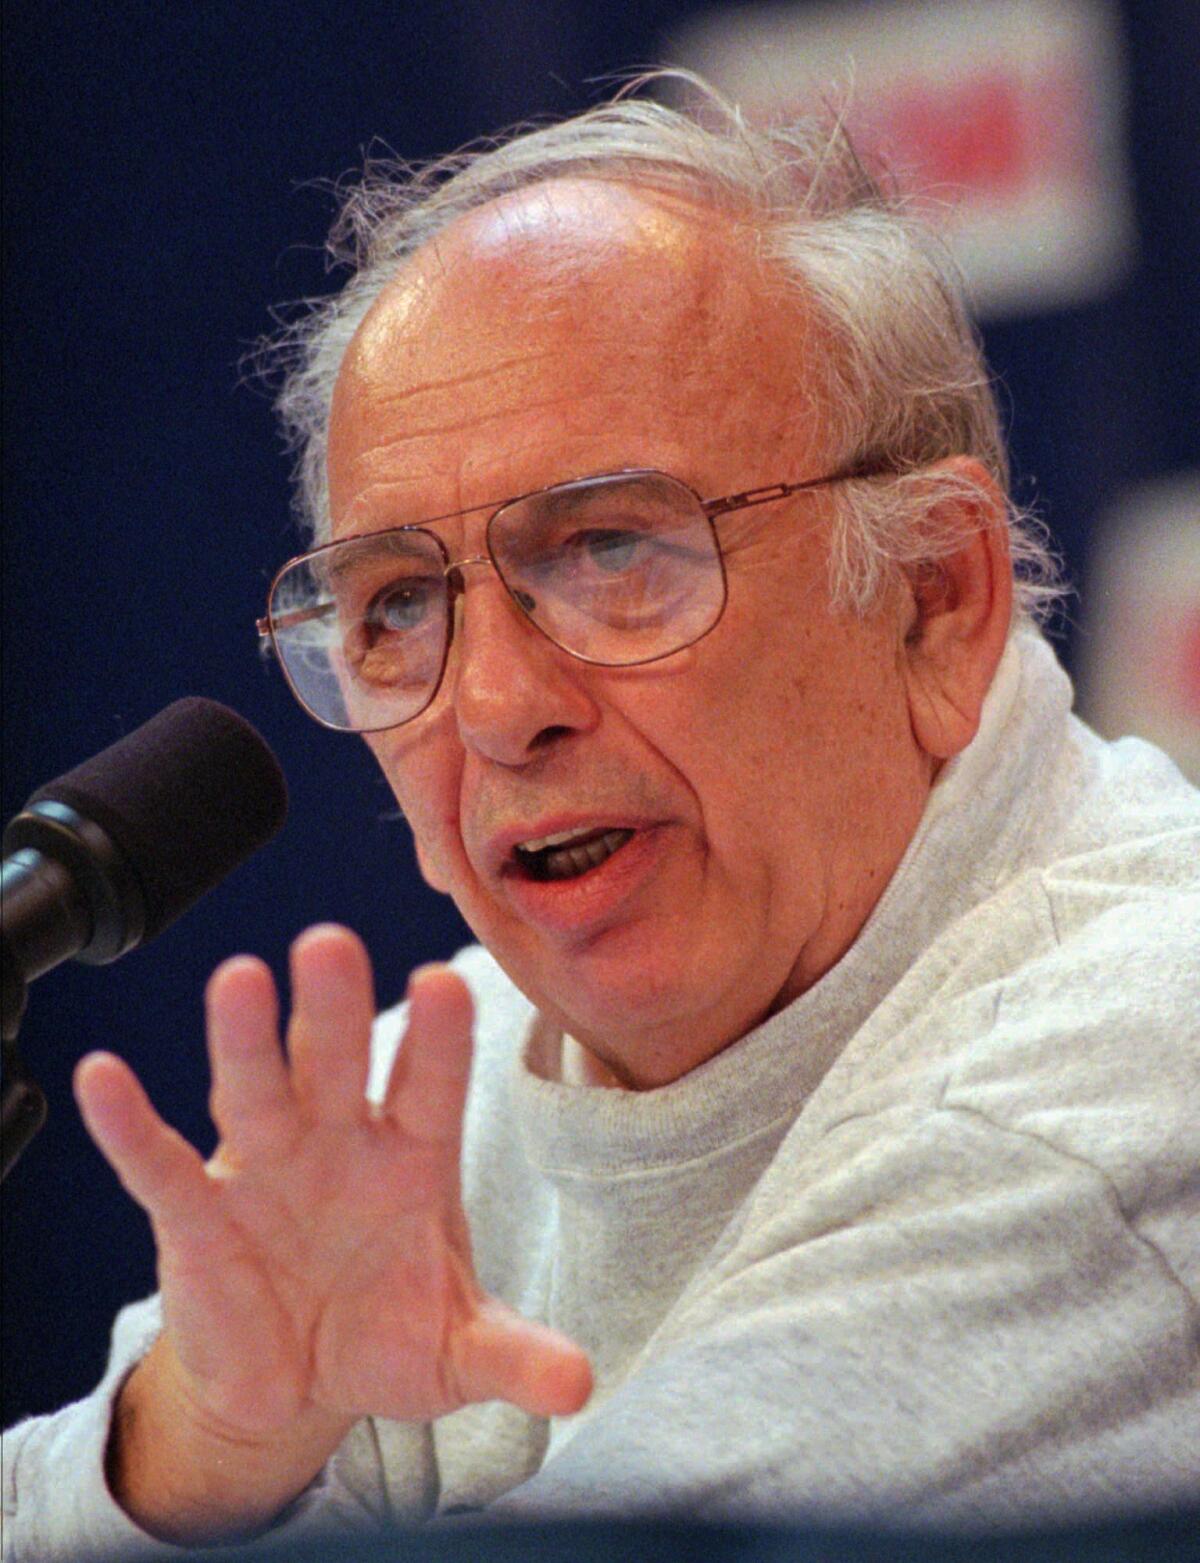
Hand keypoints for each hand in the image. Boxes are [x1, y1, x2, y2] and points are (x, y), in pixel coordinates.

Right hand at [74, 925, 590, 1539]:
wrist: (300, 1384)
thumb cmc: (386, 1335)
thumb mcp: (456, 1353)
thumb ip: (515, 1354)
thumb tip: (578, 1384)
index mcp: (413, 1159)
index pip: (430, 1084)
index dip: (437, 1039)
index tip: (446, 984)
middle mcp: (339, 1143)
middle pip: (338, 1062)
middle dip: (335, 1008)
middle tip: (331, 943)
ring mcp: (265, 1170)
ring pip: (254, 1089)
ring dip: (244, 1040)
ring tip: (238, 978)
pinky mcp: (198, 1215)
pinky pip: (162, 1162)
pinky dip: (131, 1125)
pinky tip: (105, 1077)